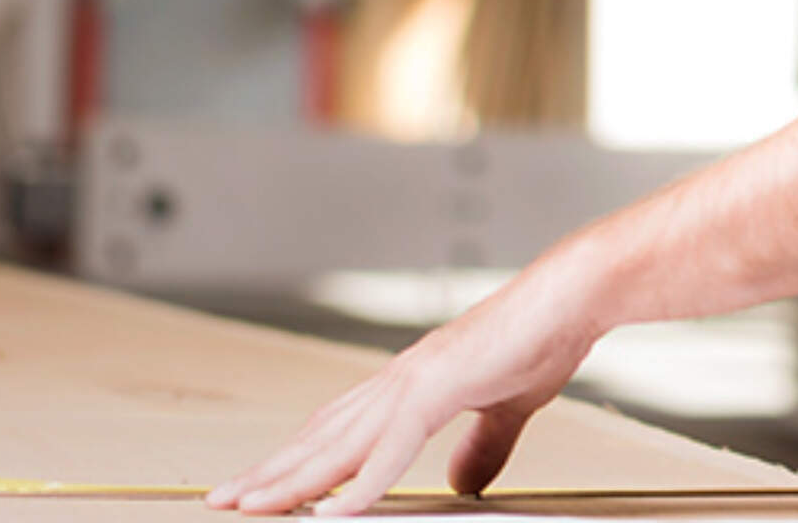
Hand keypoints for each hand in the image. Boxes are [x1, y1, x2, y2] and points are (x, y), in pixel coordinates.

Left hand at [204, 279, 592, 516]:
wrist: (573, 296)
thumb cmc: (546, 336)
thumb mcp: (509, 407)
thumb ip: (483, 446)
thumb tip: (462, 482)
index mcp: (413, 381)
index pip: (339, 428)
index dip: (298, 458)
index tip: (263, 483)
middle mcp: (401, 379)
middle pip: (322, 436)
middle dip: (272, 472)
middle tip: (224, 499)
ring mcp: (416, 381)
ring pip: (340, 443)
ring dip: (294, 479)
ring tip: (252, 505)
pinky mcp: (440, 388)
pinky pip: (392, 447)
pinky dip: (362, 483)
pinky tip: (335, 511)